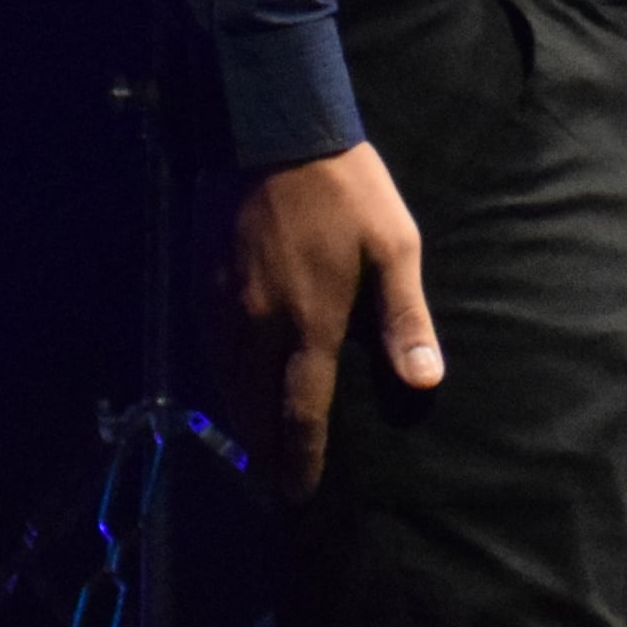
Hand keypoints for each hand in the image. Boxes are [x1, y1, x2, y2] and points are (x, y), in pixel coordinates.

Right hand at [227, 141, 438, 495]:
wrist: (270, 130)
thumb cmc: (346, 189)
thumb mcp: (395, 248)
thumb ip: (405, 321)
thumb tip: (424, 382)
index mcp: (309, 325)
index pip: (301, 414)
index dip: (300, 460)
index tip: (297, 496)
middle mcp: (257, 327)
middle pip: (253, 410)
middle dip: (264, 452)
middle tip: (273, 485)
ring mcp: (222, 307)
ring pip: (225, 384)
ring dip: (240, 420)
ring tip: (256, 448)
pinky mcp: (201, 283)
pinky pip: (209, 351)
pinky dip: (222, 380)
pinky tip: (234, 386)